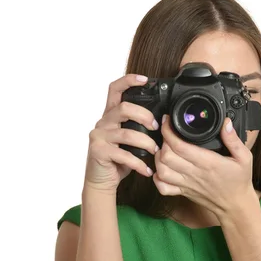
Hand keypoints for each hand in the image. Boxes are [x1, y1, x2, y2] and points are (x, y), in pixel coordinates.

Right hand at [84, 74, 158, 192]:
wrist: (101, 180)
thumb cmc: (118, 159)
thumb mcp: (129, 140)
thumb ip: (138, 127)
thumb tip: (162, 121)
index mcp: (111, 115)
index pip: (115, 89)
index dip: (129, 81)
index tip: (145, 80)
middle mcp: (103, 122)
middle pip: (124, 108)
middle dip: (144, 116)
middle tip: (156, 127)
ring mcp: (99, 136)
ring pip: (127, 133)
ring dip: (146, 142)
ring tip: (155, 151)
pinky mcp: (99, 151)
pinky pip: (123, 155)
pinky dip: (139, 164)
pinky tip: (147, 170)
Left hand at [153, 114, 255, 216]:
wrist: (235, 205)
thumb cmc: (239, 181)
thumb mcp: (244, 157)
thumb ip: (234, 140)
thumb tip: (225, 123)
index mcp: (207, 162)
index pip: (180, 146)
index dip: (169, 132)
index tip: (168, 122)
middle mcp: (194, 173)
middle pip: (166, 156)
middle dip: (163, 142)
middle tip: (168, 134)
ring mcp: (186, 184)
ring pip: (162, 170)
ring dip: (158, 158)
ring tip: (164, 148)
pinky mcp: (183, 192)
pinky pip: (163, 187)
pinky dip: (157, 177)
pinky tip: (162, 168)